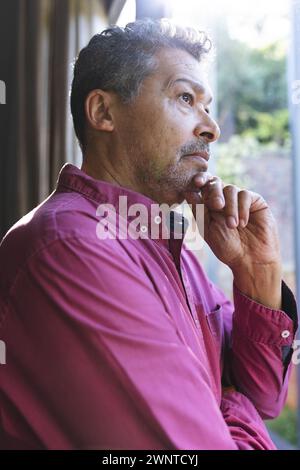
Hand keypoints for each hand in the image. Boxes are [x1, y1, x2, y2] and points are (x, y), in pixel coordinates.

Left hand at [184, 174, 281, 308]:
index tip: (196, 182)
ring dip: (229, 207)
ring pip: (230, 189)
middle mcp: (224, 199)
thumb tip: (188, 191)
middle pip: (216, 183)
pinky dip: (242, 209)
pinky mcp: (255, 201)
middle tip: (217, 206)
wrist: (250, 260)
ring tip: (232, 226)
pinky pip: (245, 195)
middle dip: (214, 192)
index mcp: (209, 205)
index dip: (200, 180)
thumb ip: (199, 210)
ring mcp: (240, 200)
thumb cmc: (227, 247)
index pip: (203, 186)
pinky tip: (242, 223)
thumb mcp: (208, 229)